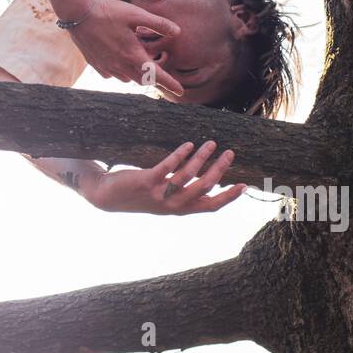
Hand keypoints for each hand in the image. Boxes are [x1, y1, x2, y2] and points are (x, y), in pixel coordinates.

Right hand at [66, 0, 184, 94]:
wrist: (78, 14)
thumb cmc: (109, 12)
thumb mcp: (137, 14)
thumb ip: (158, 24)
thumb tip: (178, 31)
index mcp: (133, 55)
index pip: (156, 75)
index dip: (170, 83)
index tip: (180, 91)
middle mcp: (120, 65)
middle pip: (142, 80)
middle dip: (153, 78)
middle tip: (158, 69)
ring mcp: (106, 67)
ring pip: (127, 78)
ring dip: (136, 72)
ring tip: (136, 56)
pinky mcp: (95, 65)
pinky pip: (112, 74)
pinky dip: (120, 70)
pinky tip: (118, 56)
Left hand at [84, 142, 245, 214]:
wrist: (108, 197)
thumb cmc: (140, 196)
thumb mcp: (166, 200)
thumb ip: (185, 193)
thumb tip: (208, 181)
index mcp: (180, 209)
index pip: (210, 206)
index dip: (228, 197)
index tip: (244, 185)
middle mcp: (172, 204)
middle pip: (204, 187)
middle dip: (219, 169)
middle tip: (230, 153)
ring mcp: (160, 194)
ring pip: (188, 176)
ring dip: (202, 158)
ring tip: (211, 143)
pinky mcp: (147, 181)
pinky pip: (168, 167)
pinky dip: (180, 155)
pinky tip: (188, 144)